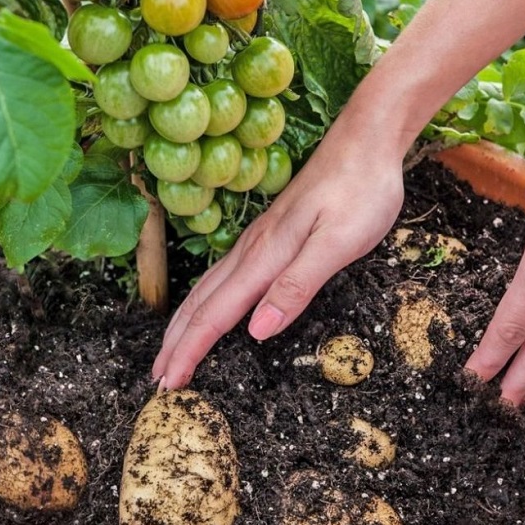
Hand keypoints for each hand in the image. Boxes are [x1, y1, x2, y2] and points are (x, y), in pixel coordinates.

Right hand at [152, 111, 406, 389]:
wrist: (366, 141)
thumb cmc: (360, 190)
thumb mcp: (337, 243)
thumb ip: (296, 286)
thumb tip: (257, 331)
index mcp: (266, 256)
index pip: (216, 314)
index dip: (190, 350)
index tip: (169, 383)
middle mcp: (253, 248)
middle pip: (202, 302)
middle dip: (176, 342)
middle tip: (158, 379)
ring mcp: (259, 239)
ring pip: (209, 287)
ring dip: (186, 322)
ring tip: (171, 349)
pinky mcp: (270, 234)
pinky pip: (225, 274)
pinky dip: (206, 300)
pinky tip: (209, 305)